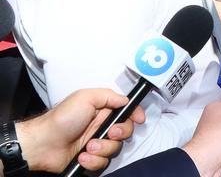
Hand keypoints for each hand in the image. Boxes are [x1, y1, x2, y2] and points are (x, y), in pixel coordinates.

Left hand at [15, 88, 144, 172]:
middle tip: (108, 133)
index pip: (127, 111)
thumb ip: (109, 96)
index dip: (136, 114)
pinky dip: (93, 161)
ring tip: (88, 146)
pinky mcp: (91, 158)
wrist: (43, 143)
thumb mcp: (85, 97)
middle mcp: (102, 126)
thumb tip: (126, 100)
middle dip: (120, 133)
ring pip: (115, 149)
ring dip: (103, 148)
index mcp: (103, 110)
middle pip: (126, 131)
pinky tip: (82, 156)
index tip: (139, 119)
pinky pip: (103, 163)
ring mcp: (97, 143)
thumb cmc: (62, 118)